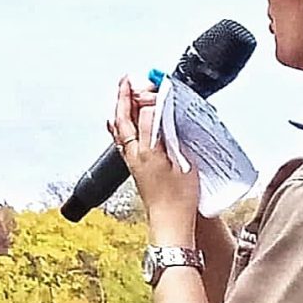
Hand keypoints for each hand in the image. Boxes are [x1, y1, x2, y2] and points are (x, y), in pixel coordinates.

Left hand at [110, 75, 199, 234]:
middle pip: (122, 119)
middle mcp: (133, 154)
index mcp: (146, 151)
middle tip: (128, 80)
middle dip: (124, 97)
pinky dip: (122, 125)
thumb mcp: (183, 163)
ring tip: (124, 93)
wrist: (169, 222)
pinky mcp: (134, 168)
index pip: (140, 117)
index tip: (146, 83)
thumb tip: (163, 117)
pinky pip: (122, 140)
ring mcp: (131, 161)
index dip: (143, 98)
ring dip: (121, 109)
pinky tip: (123, 122)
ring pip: (119, 129)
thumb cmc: (179, 198)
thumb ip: (171, 137)